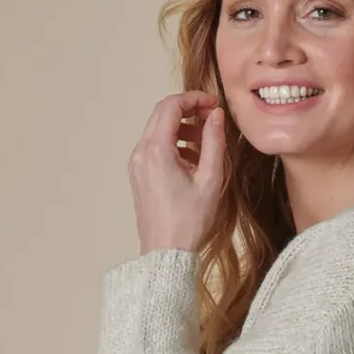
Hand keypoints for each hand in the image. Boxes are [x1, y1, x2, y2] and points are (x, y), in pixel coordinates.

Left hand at [130, 90, 228, 253]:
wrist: (166, 254)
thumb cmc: (188, 222)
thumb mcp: (210, 179)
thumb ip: (215, 141)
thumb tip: (216, 116)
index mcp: (156, 150)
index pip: (171, 106)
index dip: (194, 99)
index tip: (213, 104)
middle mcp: (141, 152)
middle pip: (162, 114)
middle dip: (189, 111)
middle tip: (212, 119)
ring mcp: (137, 164)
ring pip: (159, 130)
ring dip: (183, 129)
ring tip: (206, 145)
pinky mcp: (139, 174)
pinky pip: (155, 147)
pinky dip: (174, 144)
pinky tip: (193, 161)